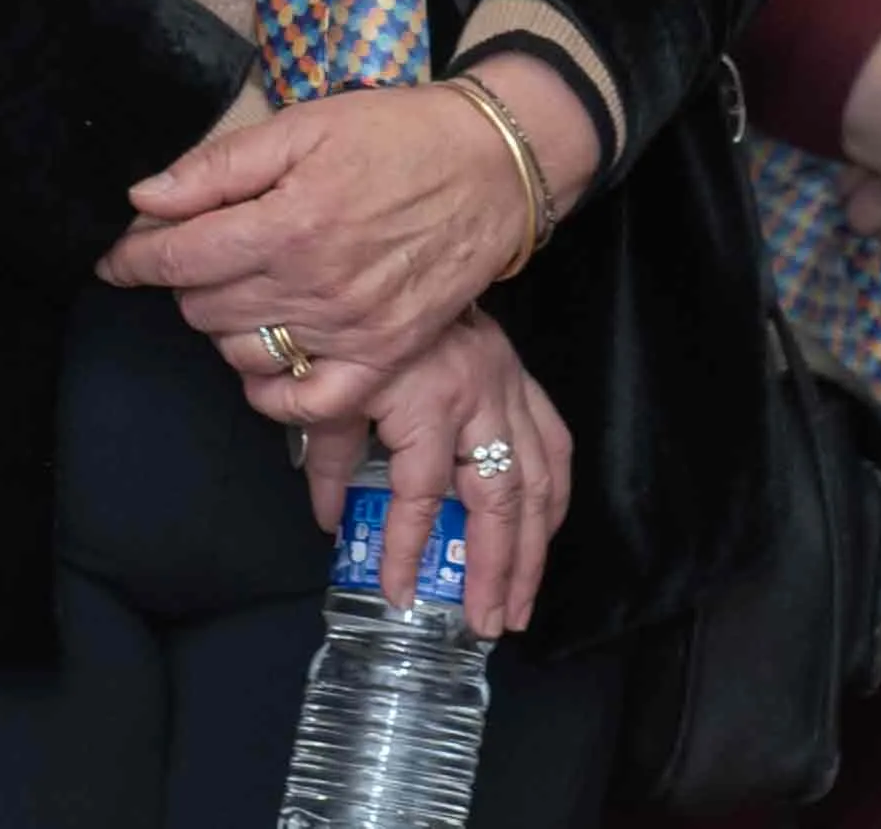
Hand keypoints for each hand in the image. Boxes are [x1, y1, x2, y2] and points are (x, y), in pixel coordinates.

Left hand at [105, 81, 544, 422]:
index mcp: (288, 222)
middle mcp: (313, 285)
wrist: (492, 165)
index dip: (135, 257)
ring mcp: (350, 329)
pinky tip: (263, 361)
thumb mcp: (305, 125)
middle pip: (202, 307)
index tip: (118, 258)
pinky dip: (272, 392)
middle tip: (200, 252)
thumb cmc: (397, 134)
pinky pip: (308, 402)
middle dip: (185, 280)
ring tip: (239, 292)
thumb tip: (145, 199)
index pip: (179, 259)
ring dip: (222, 325)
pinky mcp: (383, 356)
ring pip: (241, 351)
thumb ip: (220, 166)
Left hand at [295, 310, 575, 635]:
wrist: (388, 257)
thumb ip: (328, 458)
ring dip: (535, 546)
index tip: (399, 594)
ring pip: (539, 478)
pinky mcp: (520, 377)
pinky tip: (544, 530)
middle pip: (502, 497)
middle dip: (499, 568)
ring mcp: (508, 385)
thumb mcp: (327, 390)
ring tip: (521, 599)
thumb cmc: (355, 325)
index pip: (421, 494)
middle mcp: (479, 394)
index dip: (408, 549)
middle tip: (489, 623)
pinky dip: (553, 493)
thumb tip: (332, 523)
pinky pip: (553, 442)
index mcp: (427, 399)